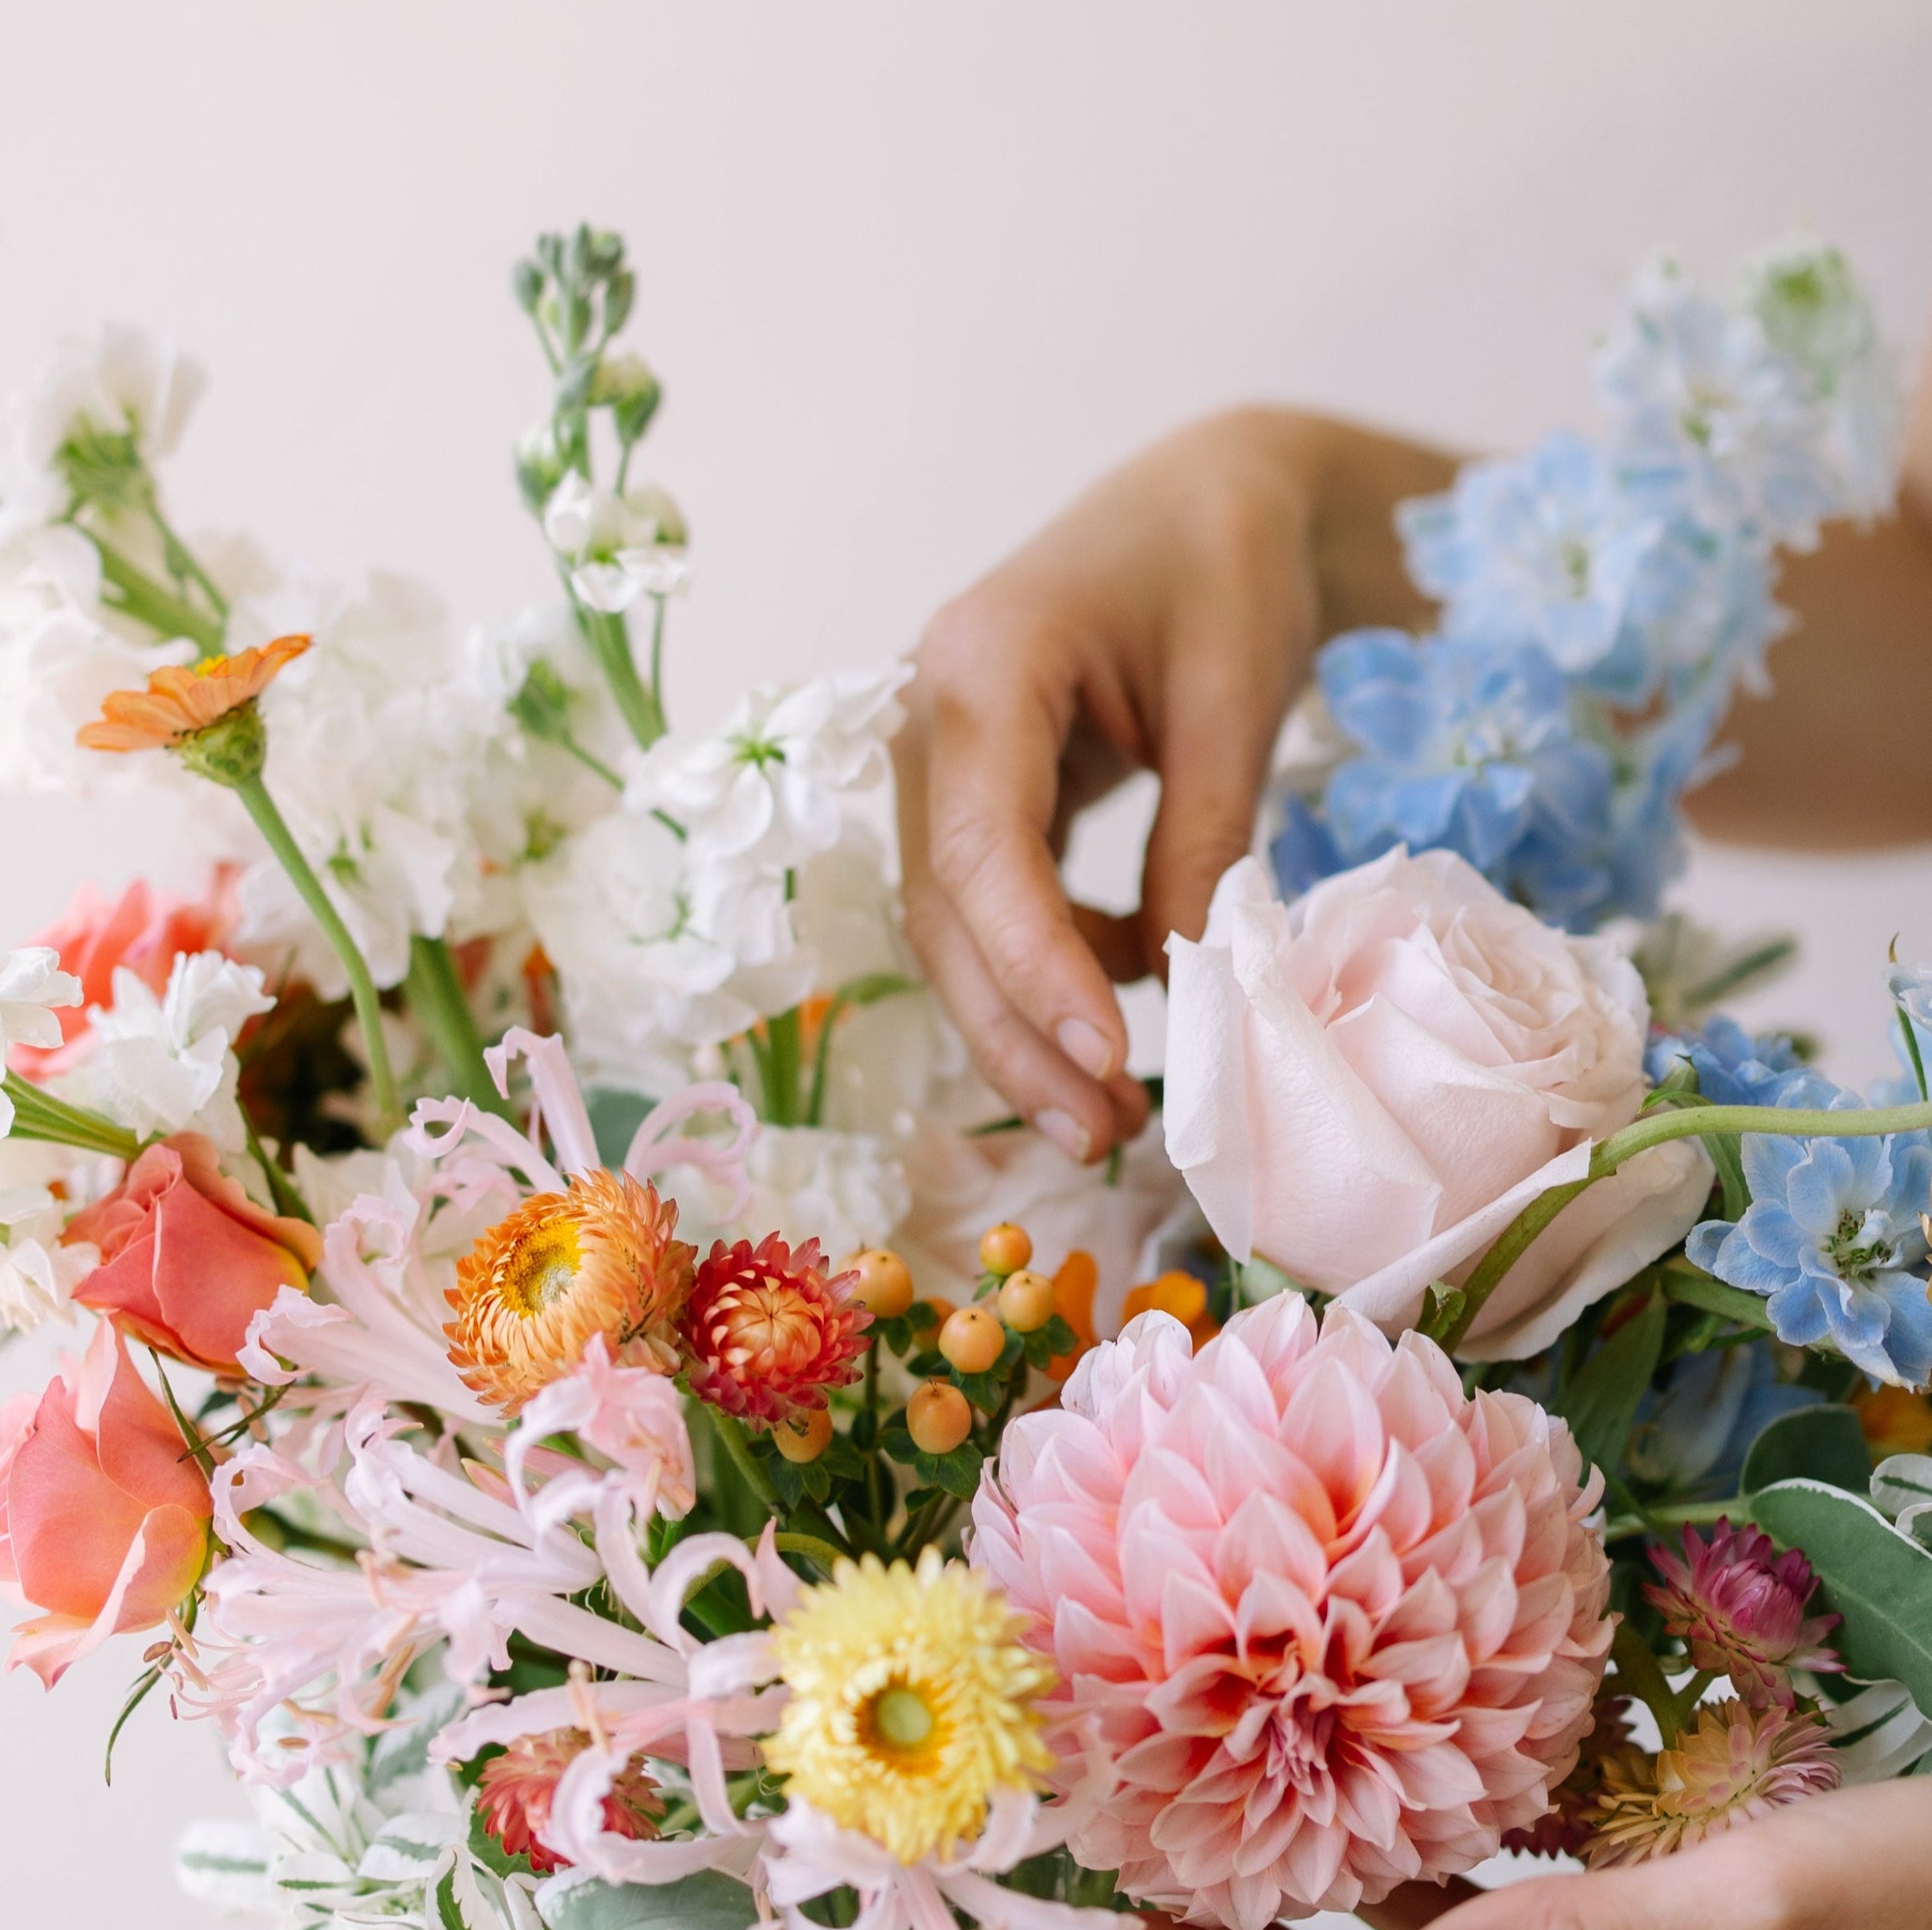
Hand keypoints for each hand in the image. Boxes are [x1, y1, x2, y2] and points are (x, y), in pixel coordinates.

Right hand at [895, 410, 1450, 1161]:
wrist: (1210, 499)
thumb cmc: (1229, 566)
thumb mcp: (1237, 694)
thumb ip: (1203, 834)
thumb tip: (1185, 984)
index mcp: (984, 665)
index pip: (982, 851)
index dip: (1034, 969)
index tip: (1108, 1059)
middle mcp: (932, 719)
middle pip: (947, 913)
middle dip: (1016, 1036)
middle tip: (1099, 1136)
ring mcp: (944, 764)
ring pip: (955, 931)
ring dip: (1022, 1032)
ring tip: (1106, 1120)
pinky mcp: (978, 801)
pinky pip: (992, 913)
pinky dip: (1051, 977)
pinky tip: (1118, 1010)